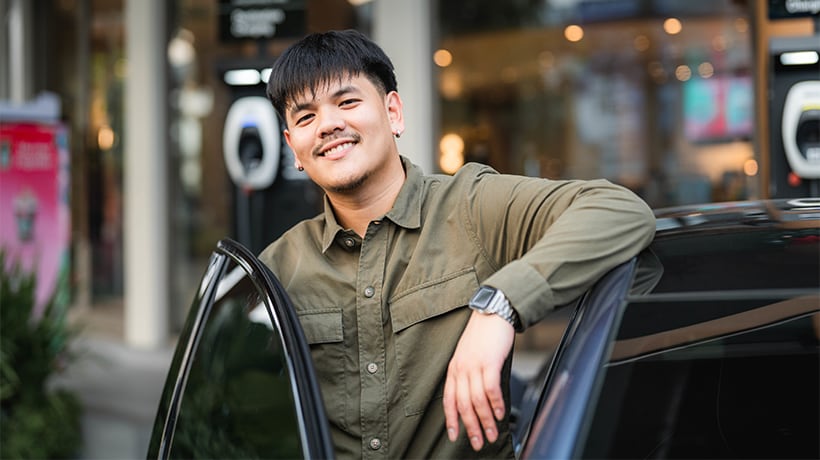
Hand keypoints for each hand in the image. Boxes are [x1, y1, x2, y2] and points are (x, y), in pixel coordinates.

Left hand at [443, 310, 514, 450]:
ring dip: (486, 421)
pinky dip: (495, 404)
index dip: (451, 420)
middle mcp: (461, 368)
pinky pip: (490, 389)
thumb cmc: (484, 335)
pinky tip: (500, 413)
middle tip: (479, 443)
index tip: (454, 436)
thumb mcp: (469, 356)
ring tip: (493, 434)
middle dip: (471, 427)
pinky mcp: (489, 361)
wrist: (494, 311)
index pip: (449, 399)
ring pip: (477, 400)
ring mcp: (474, 365)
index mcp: (454, 369)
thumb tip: (477, 400)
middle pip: (463, 405)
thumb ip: (469, 376)